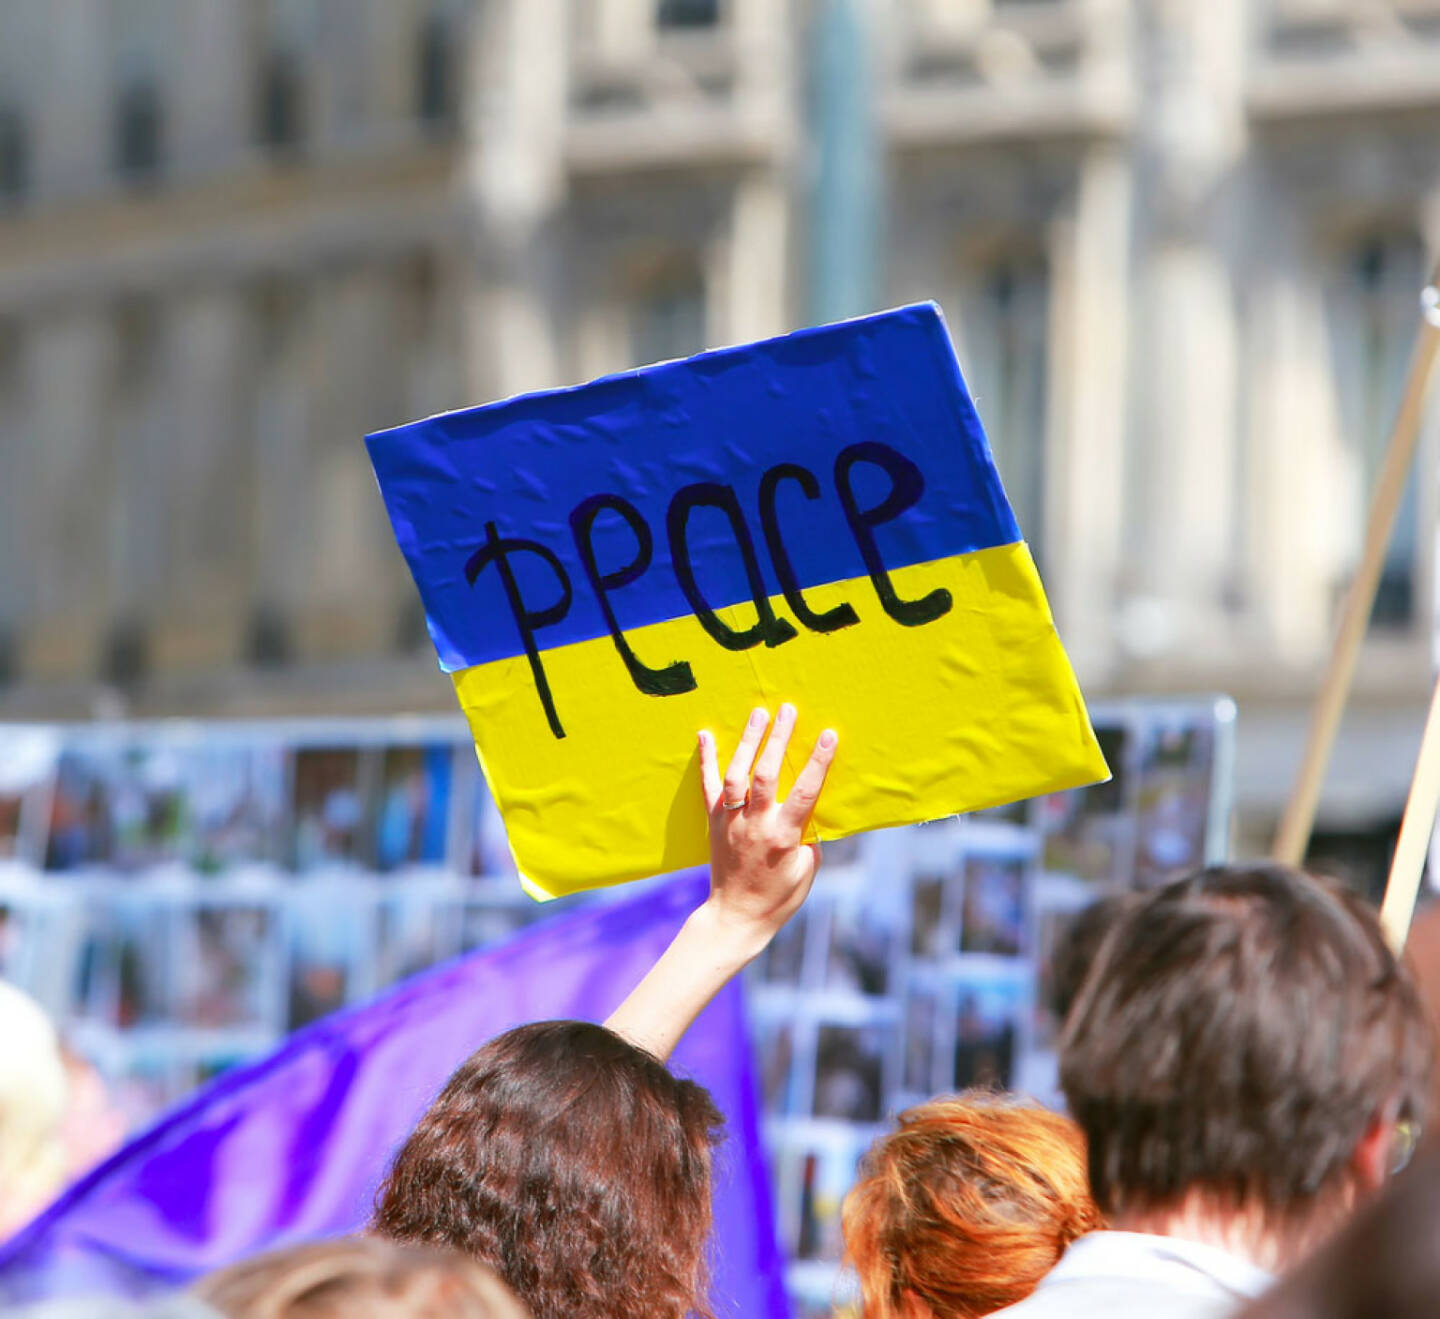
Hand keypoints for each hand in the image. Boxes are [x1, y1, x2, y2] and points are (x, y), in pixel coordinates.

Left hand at [697, 704, 837, 956]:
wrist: (736, 918)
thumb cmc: (778, 898)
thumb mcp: (806, 872)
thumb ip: (809, 838)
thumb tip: (810, 810)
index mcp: (784, 837)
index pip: (804, 792)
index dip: (818, 762)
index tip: (828, 734)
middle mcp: (756, 824)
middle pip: (766, 774)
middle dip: (778, 739)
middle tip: (788, 709)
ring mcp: (731, 822)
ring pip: (737, 775)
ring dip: (747, 741)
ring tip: (758, 713)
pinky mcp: (714, 823)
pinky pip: (709, 788)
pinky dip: (707, 760)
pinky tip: (705, 735)